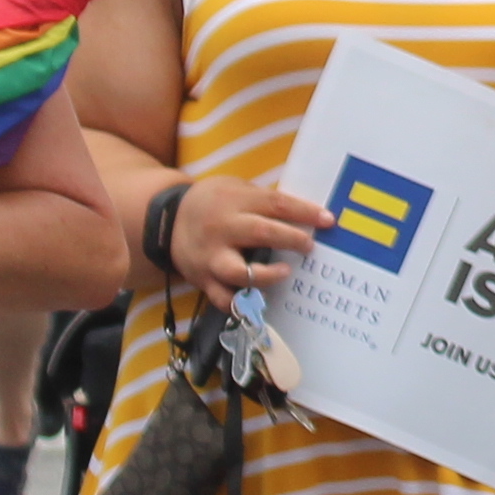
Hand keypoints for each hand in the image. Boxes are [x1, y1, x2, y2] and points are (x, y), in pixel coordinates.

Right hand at [168, 177, 323, 302]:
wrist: (166, 220)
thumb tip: (308, 215)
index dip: (304, 212)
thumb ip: (265, 201)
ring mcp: (211, 257)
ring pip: (238, 271)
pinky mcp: (203, 280)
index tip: (328, 220)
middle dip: (290, 239)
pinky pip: (222, 298)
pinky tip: (258, 303)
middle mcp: (222, 229)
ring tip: (285, 273)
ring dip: (265, 275)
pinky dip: (240, 304)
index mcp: (234, 202)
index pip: (276, 204)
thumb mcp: (235, 189)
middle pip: (261, 232)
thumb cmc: (213, 203)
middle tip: (309, 245)